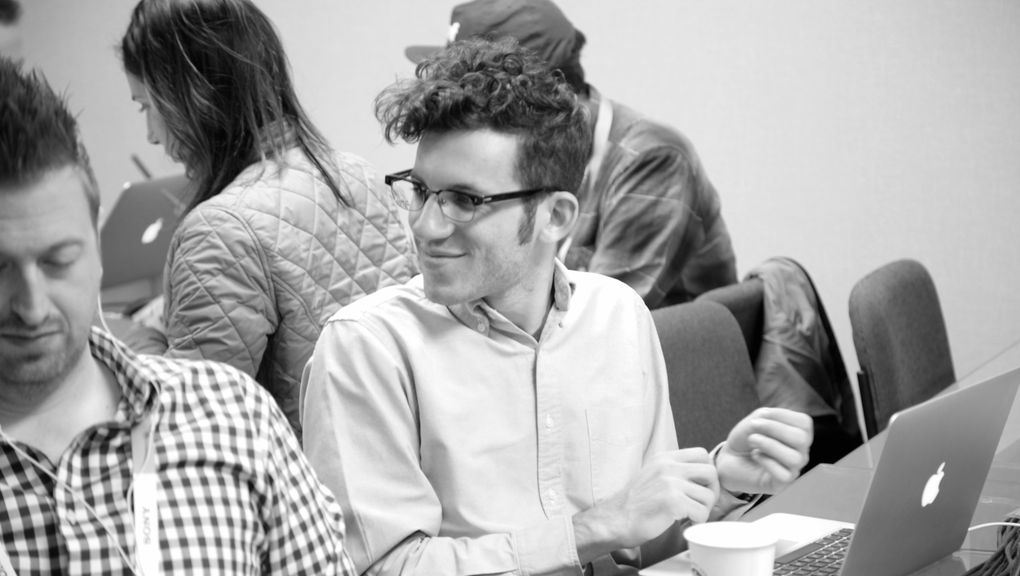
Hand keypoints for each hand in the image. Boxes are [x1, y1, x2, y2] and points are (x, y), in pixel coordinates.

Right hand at [573, 448, 719, 560]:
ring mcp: (670, 483)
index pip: (702, 454)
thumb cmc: (635, 504)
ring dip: (703, 510)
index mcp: (664, 458)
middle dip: (712, 491)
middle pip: (711, 472)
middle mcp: (668, 466)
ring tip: (690, 515)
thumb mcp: (653, 475)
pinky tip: (684, 522)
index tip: (700, 487)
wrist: (615, 520)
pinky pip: (702, 512)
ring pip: (709, 495)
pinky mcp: (672, 501)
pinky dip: (697, 521)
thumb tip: (702, 477)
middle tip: (700, 504)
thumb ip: (674, 471)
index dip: (706, 473)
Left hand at [716, 408, 812, 495]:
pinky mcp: (781, 484)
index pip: (804, 423)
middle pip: (801, 439)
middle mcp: (800, 452)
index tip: (762, 415)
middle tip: (754, 426)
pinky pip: (784, 475)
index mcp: (798, 435)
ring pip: (794, 458)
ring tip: (752, 440)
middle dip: (774, 428)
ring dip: (769, 444)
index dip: (783, 415)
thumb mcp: (755, 421)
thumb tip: (771, 421)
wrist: (729, 460)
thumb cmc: (745, 439)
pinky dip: (766, 462)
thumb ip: (766, 417)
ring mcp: (793, 469)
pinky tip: (756, 456)